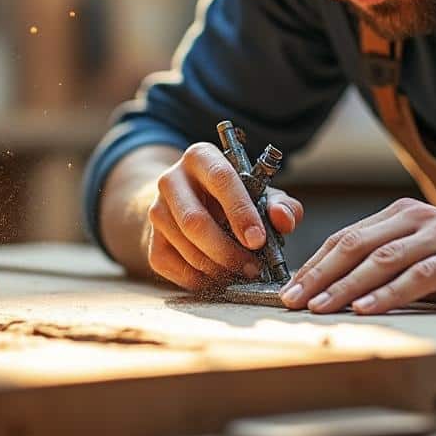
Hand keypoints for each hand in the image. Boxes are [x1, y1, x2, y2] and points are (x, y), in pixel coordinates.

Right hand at [146, 142, 303, 290]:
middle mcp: (172, 179)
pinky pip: (172, 265)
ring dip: (217, 267)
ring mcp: (156, 210)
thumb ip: (280, 204)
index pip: (220, 179)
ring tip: (242, 273)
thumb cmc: (232, 197)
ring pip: (185, 245)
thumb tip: (284, 220)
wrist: (189, 203)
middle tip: (253, 268)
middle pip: (195, 220)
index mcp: (201, 157)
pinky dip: (199, 278)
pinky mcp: (151, 239)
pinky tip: (219, 278)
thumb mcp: (260, 193)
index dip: (240, 212)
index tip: (258, 240)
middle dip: (228, 250)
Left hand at [279, 198, 435, 314]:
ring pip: (381, 259)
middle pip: (355, 245)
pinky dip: (388, 293)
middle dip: (319, 274)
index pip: (346, 238)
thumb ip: (389, 264)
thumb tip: (336, 291)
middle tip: (291, 300)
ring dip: (345, 285)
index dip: (314, 264)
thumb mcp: (425, 256)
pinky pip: (418, 275)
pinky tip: (366, 308)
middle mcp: (418, 219)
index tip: (288, 289)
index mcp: (402, 215)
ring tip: (320, 307)